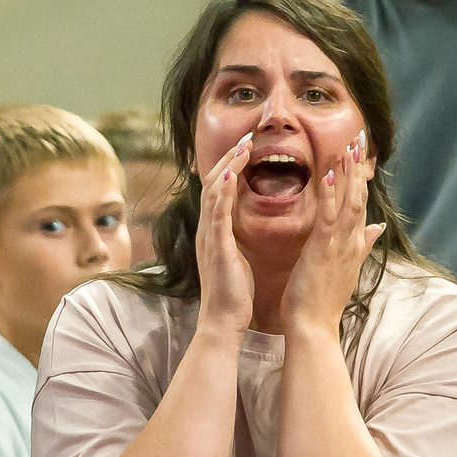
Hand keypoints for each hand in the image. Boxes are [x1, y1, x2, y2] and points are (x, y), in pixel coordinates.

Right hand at [193, 133, 258, 335]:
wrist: (223, 321)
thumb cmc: (234, 293)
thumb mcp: (237, 257)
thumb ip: (235, 236)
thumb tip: (242, 223)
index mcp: (215, 231)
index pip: (220, 189)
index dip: (233, 165)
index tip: (249, 146)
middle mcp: (207, 229)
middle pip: (214, 183)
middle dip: (230, 157)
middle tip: (249, 135)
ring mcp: (209, 237)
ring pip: (213, 192)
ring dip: (228, 167)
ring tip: (243, 146)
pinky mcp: (216, 247)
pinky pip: (217, 214)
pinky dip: (222, 193)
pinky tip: (231, 175)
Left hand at [278, 131, 383, 339]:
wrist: (313, 327)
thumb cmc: (322, 301)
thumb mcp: (344, 268)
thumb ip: (362, 245)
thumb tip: (376, 228)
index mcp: (353, 244)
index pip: (360, 204)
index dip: (361, 177)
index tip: (361, 153)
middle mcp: (351, 241)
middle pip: (359, 196)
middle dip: (359, 166)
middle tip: (360, 137)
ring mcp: (340, 245)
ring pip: (349, 201)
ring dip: (349, 172)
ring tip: (350, 145)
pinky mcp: (323, 250)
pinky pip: (329, 217)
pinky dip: (332, 195)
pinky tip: (331, 173)